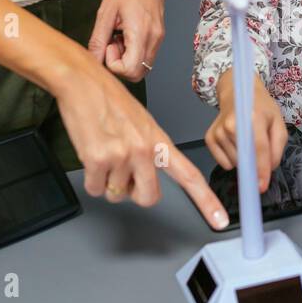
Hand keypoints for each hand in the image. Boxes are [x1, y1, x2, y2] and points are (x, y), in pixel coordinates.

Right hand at [52, 55, 228, 223]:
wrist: (83, 82)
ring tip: (104, 152)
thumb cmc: (110, 100)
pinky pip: (95, 189)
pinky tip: (92, 154)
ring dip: (108, 181)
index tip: (218, 219)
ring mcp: (121, 156)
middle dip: (134, 193)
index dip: (206, 200)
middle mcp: (144, 150)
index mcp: (159, 141)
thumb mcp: (143, 123)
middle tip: (124, 174)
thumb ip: (151, 152)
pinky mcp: (97, 159)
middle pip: (148, 198)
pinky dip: (91, 179)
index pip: (189, 176)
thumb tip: (145, 180)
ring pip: (116, 194)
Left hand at [88, 0, 164, 80]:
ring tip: (118, 37)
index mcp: (141, 32)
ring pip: (142, 66)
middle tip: (111, 44)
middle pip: (137, 73)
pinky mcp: (159, 35)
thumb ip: (98, 40)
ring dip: (127, 58)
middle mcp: (154, 38)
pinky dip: (133, 51)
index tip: (107, 47)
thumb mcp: (105, 12)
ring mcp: (159, 37)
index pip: (129, 70)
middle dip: (120, 65)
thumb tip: (94, 59)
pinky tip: (126, 35)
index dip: (113, 65)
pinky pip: (146, 54)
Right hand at [207, 69, 287, 191]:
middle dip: (255, 164)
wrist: (236, 93)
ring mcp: (218, 131)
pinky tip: (235, 144)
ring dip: (244, 161)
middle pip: (245, 159)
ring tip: (246, 141)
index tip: (262, 186)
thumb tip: (269, 169)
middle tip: (259, 149)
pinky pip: (223, 163)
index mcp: (253, 117)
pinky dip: (232, 160)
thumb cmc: (260, 108)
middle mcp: (232, 124)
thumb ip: (277, 147)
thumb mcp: (278, 122)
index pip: (258, 149)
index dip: (261, 170)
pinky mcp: (209, 138)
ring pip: (234, 163)